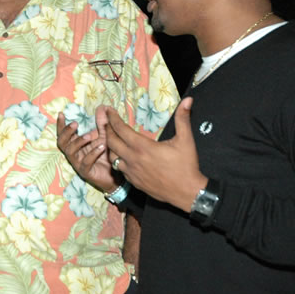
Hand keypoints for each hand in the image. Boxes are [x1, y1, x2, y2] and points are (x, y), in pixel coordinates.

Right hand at [56, 113, 118, 192]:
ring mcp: (79, 163)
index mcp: (75, 144)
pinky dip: (92, 154)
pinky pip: (85, 163)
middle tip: (75, 124)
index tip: (61, 114)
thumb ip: (102, 123)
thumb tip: (102, 107)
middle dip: (66, 132)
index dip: (61, 125)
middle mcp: (74, 153)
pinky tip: (101, 147)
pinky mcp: (86, 172)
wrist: (116, 171)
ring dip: (79, 142)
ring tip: (90, 136)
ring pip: (70, 152)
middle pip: (61, 143)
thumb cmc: (107, 154)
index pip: (63, 134)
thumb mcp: (104, 136)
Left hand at [105, 97, 206, 211]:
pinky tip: (122, 156)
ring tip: (112, 138)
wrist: (187, 193)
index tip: (109, 111)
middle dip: (107, 130)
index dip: (112, 119)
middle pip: (111, 142)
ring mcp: (131, 172)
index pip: (120, 129)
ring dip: (110, 146)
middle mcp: (133, 159)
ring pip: (112, 157)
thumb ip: (183, 118)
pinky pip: (119, 169)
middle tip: (107, 122)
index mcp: (142, 147)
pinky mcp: (133, 182)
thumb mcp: (186, 140)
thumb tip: (187, 100)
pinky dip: (118, 160)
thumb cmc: (186, 166)